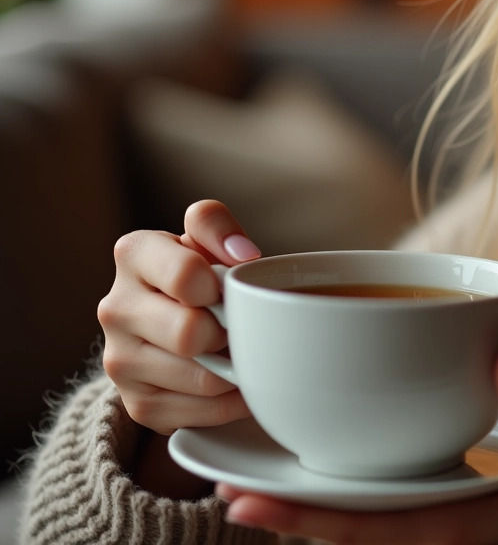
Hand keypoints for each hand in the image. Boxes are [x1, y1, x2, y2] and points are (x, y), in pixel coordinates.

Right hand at [99, 199, 259, 435]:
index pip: (185, 275)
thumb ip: (216, 224)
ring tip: (241, 351)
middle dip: (229, 331)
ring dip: (235, 368)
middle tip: (240, 325)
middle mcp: (115, 307)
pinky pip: (202, 412)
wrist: (177, 324)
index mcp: (133, 255)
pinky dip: (232, 401)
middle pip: (191, 333)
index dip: (221, 287)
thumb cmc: (201, 272)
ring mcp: (119, 360)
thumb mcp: (206, 237)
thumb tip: (243, 256)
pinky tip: (236, 382)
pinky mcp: (137, 404)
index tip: (230, 289)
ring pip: (201, 377)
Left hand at [217, 346, 497, 544]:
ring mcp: (422, 517)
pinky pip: (372, 494)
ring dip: (300, 495)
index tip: (243, 501)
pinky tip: (314, 449)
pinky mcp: (427, 500)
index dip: (300, 518)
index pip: (361, 526)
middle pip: (339, 524)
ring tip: (242, 474)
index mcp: (447, 530)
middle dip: (281, 508)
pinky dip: (336, 481)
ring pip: (350, 510)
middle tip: (218, 486)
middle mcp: (423, 529)